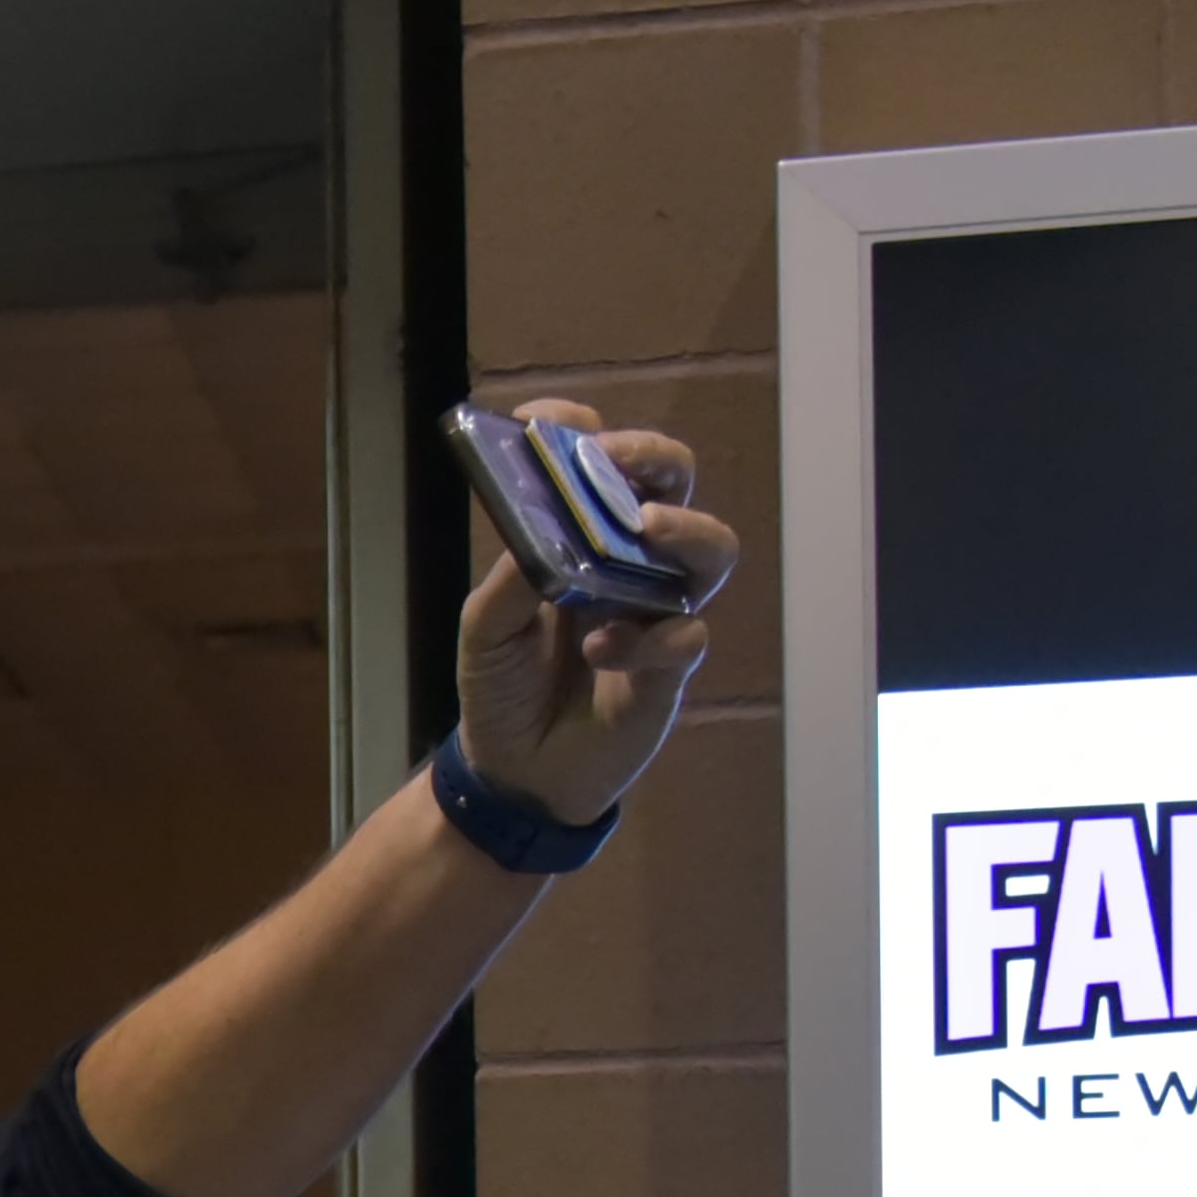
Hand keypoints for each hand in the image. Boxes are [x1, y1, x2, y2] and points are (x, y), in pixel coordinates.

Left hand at [452, 407, 733, 828]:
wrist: (515, 774)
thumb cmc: (502, 688)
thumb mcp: (485, 628)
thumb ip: (513, 577)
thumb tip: (542, 537)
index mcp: (579, 536)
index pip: (596, 461)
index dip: (577, 430)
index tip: (551, 423)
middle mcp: (628, 560)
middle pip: (671, 483)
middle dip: (652, 457)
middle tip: (618, 462)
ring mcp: (656, 609)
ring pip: (710, 549)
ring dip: (683, 531)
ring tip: (644, 534)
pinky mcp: (670, 666)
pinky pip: (686, 635)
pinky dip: (648, 638)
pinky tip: (603, 651)